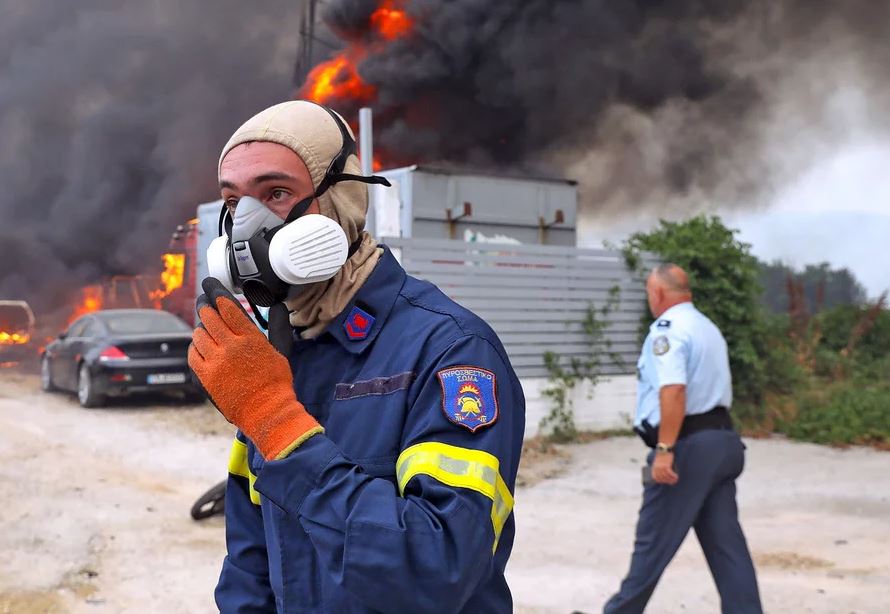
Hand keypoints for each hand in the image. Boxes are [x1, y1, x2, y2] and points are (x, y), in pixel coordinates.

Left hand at [188, 278, 322, 459]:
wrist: (266, 411)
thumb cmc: (276, 383)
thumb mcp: (281, 351)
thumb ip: (278, 326)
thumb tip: (278, 306)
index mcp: (250, 338)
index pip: (227, 307)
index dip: (216, 294)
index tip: (211, 287)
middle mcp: (230, 347)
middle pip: (209, 317)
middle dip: (205, 306)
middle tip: (204, 301)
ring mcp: (216, 362)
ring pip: (199, 334)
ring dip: (200, 327)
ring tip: (205, 326)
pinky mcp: (205, 376)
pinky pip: (193, 354)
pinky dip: (195, 347)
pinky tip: (200, 346)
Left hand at [651, 452, 677, 484]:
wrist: (664, 448)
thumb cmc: (662, 455)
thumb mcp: (659, 462)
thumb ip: (660, 468)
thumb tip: (664, 475)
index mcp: (654, 468)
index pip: (655, 478)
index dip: (660, 481)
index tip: (665, 482)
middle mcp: (656, 468)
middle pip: (662, 478)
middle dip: (667, 481)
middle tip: (672, 482)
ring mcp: (661, 467)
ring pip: (666, 477)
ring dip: (671, 479)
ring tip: (675, 480)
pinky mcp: (666, 465)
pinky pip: (670, 473)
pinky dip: (673, 476)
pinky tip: (676, 476)